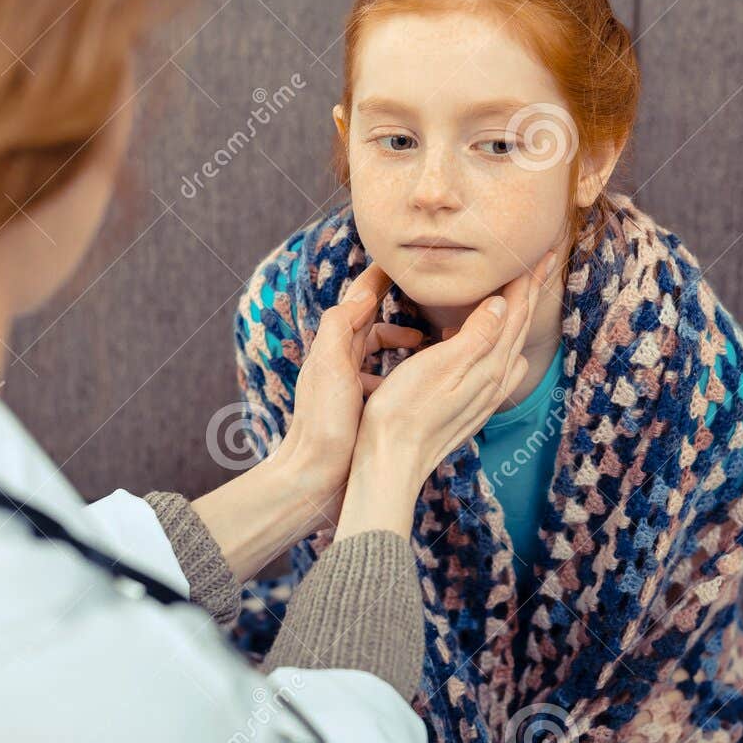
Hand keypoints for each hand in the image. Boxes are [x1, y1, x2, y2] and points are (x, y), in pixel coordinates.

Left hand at [272, 261, 423, 529]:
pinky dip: (398, 377)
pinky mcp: (357, 410)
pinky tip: (414, 387)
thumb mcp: (331, 367)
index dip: (378, 279)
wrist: (313, 479)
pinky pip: (383, 382)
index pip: (357, 301)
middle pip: (369, 324)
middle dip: (395, 311)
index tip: (400, 262)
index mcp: (332, 347)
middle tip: (426, 307)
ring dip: (401, 346)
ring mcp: (347, 388)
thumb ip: (341, 326)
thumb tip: (363, 291)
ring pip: (378, 354)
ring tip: (428, 346)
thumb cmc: (323, 424)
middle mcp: (338, 363)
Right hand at [335, 246, 556, 538]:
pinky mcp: (469, 405)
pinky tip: (494, 343)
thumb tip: (505, 302)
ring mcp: (483, 394)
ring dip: (519, 315)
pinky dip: (502, 341)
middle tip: (545, 261)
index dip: (528, 278)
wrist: (391, 463)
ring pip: (510, 344)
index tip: (542, 250)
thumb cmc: (403, 411)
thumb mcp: (438, 365)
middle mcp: (492, 379)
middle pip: (519, 325)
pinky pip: (497, 363)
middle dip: (532, 291)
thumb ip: (476, 333)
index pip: (515, 311)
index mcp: (487, 363)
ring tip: (524, 293)